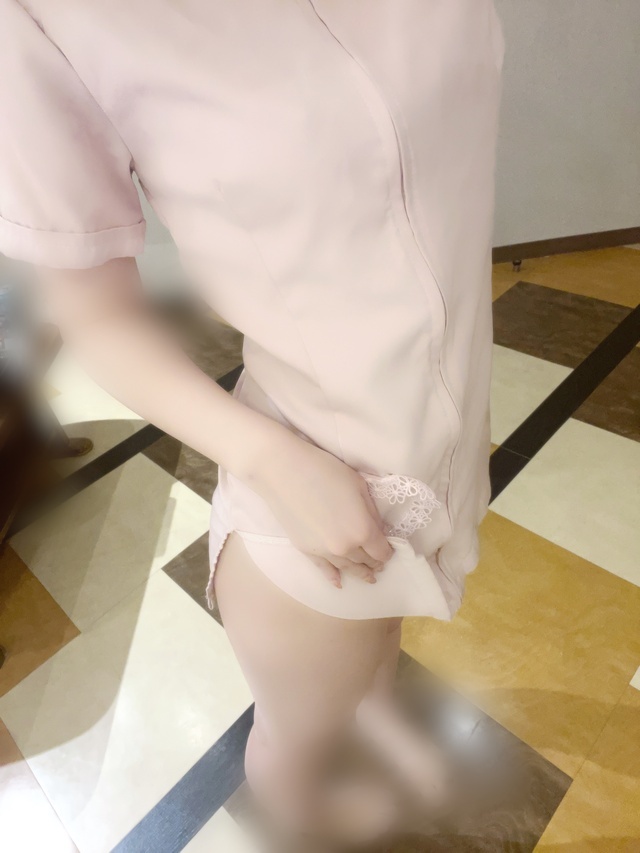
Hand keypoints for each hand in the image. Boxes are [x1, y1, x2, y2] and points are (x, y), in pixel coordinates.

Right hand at [245, 430, 394, 588]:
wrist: (284, 472)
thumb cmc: (325, 471)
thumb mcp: (359, 486)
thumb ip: (371, 512)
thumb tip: (376, 529)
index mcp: (363, 530)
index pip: (381, 551)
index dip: (388, 552)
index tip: (390, 550)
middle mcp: (346, 547)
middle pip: (365, 561)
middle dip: (375, 563)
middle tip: (380, 564)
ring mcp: (324, 552)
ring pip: (347, 568)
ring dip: (359, 573)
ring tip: (369, 578)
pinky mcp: (306, 550)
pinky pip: (324, 569)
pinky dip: (333, 577)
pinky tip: (339, 583)